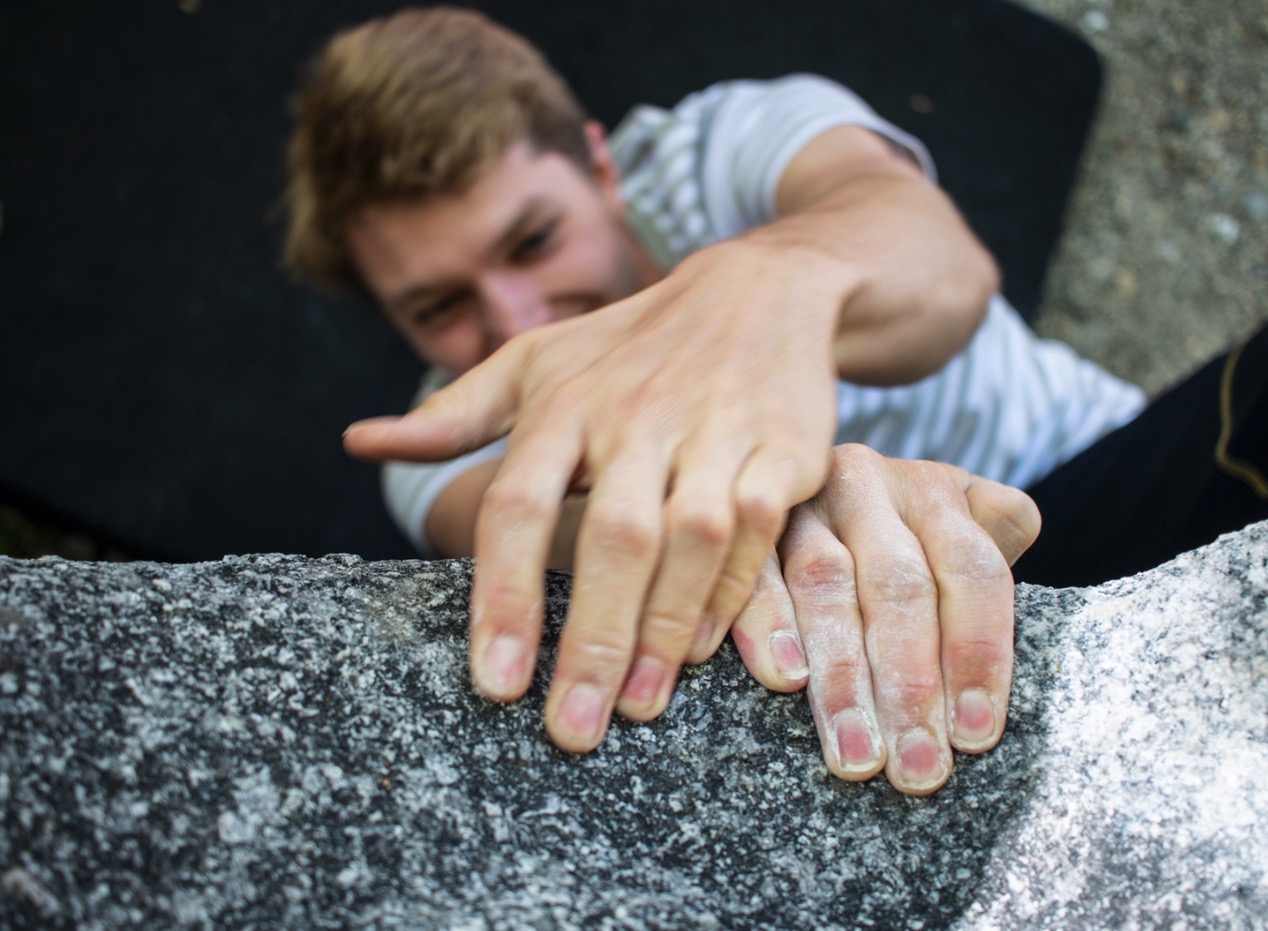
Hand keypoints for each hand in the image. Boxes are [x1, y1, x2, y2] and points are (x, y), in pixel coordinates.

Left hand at [344, 238, 848, 751]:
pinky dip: (729, 594)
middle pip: (611, 536)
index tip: (495, 682)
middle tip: (570, 729)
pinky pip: (755, 531)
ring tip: (633, 707)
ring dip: (663, 628)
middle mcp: (636, 416)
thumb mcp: (534, 362)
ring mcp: (714, 430)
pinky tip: (698, 652)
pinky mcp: (780, 447)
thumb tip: (358, 443)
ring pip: (690, 539)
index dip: (505, 597)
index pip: (519, 504)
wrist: (757, 290)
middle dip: (590, 639)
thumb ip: (453, 414)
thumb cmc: (627, 343)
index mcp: (563, 403)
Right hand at [730, 445, 1039, 794]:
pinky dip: (769, 626)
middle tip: (917, 769)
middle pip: (900, 585)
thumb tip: (1009, 627)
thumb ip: (996, 563)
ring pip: (826, 583)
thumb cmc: (897, 543)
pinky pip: (753, 575)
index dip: (978, 653)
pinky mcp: (742, 525)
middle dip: (911, 686)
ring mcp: (802, 499)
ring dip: (843, 678)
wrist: (796, 485)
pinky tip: (785, 679)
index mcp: (936, 489)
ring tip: (856, 755)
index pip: (972, 569)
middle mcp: (869, 482)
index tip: (974, 734)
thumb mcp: (955, 534)